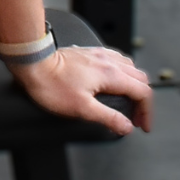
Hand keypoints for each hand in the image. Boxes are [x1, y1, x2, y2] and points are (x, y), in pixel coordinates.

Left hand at [13, 43, 153, 135]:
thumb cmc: (51, 84)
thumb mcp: (82, 108)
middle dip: (142, 100)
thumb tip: (126, 126)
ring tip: (127, 101)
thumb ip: (108, 118)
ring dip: (133, 85)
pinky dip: (121, 72)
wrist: (32, 62)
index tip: (142, 126)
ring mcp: (98, 54)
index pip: (143, 92)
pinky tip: (112, 80)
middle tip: (135, 117)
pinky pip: (114, 59)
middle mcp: (108, 61)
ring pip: (129, 67)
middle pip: (140, 79)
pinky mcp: (87, 52)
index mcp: (111, 74)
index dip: (147, 112)